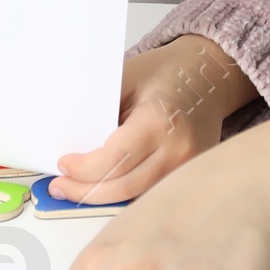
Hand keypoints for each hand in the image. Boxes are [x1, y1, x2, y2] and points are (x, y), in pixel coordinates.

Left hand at [49, 35, 257, 205]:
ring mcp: (188, 166)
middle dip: (85, 191)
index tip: (63, 165)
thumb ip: (101, 111)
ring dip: (102, 197)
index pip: (116, 158)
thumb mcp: (127, 78)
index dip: (84, 169)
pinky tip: (104, 186)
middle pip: (124, 187)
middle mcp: (179, 149)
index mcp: (160, 119)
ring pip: (136, 197)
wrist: (209, 73)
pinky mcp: (188, 174)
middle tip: (60, 187)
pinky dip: (124, 192)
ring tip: (76, 190)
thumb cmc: (167, 72)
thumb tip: (68, 142)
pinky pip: (150, 192)